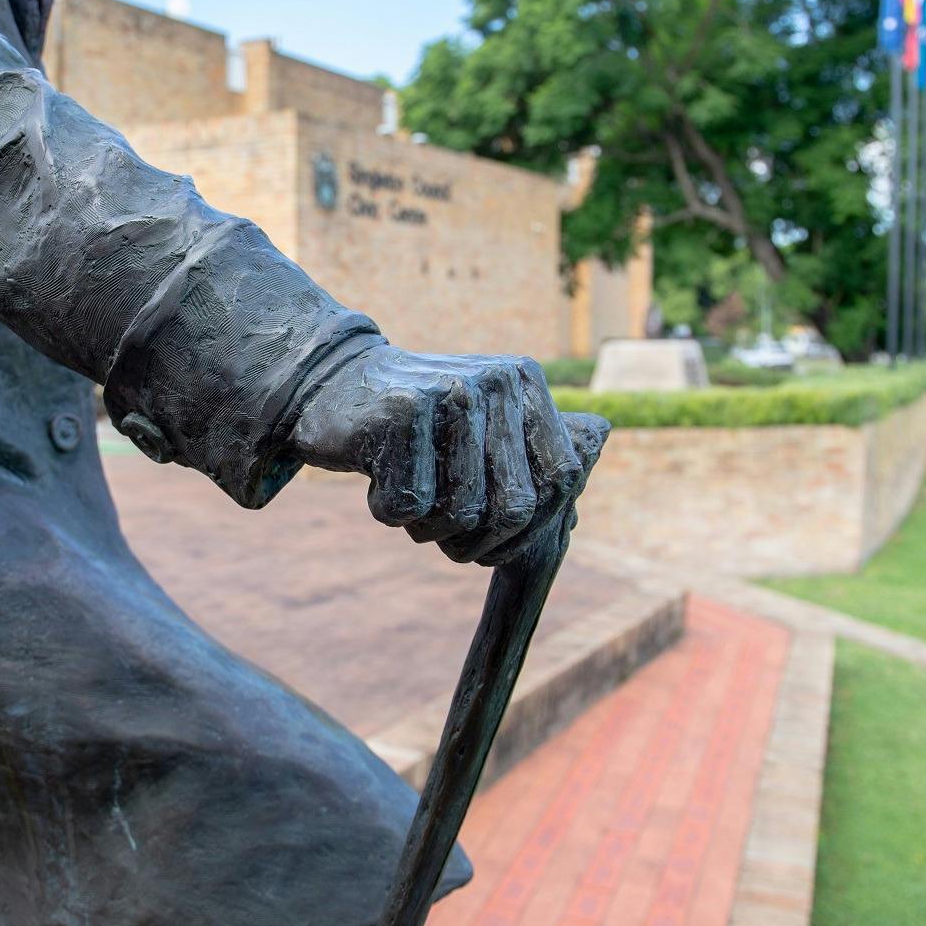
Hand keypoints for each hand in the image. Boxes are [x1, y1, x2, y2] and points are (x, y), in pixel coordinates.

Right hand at [289, 345, 608, 564]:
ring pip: (460, 513)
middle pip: (514, 508)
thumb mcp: (481, 424)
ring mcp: (448, 392)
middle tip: (443, 535)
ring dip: (426, 527)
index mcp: (524, 383)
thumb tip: (596, 452)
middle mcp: (494, 381)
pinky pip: (408, 507)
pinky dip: (386, 511)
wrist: (330, 386)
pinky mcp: (400, 414)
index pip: (560, 481)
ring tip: (407, 497)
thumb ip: (534, 444)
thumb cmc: (416, 425)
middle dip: (477, 542)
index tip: (494, 545)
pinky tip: (375, 476)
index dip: (530, 530)